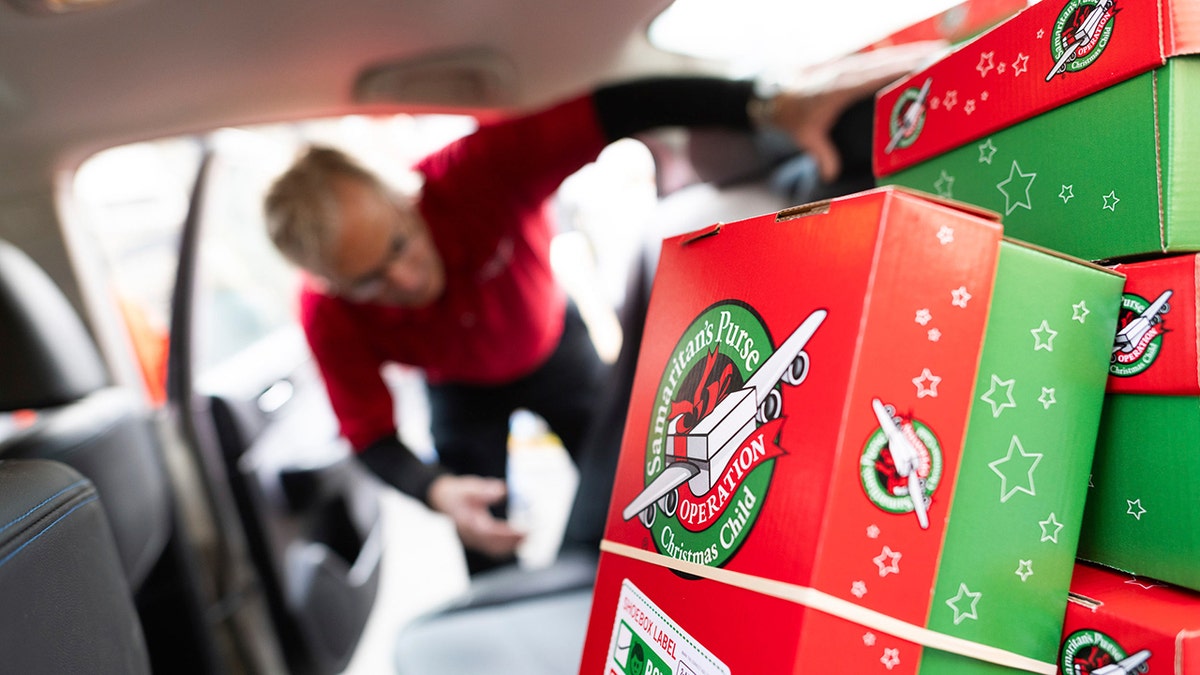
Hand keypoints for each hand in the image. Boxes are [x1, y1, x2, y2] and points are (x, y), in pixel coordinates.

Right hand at [427, 474, 524, 558]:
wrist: (438, 498)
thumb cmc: (454, 493)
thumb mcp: (469, 487)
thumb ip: (486, 490)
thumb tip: (504, 490)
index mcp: (468, 524)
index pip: (492, 533)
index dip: (510, 534)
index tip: (525, 531)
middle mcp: (471, 536)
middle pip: (495, 545)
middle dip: (515, 542)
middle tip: (532, 535)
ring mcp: (472, 540)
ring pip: (494, 549)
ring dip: (511, 546)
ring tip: (528, 538)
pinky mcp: (475, 540)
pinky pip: (492, 548)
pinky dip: (505, 546)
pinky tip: (516, 541)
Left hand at [769, 41, 946, 181]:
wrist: (773, 91)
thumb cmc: (791, 114)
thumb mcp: (804, 135)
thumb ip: (820, 153)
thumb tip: (830, 174)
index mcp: (841, 86)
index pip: (879, 74)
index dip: (904, 68)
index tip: (928, 64)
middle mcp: (849, 71)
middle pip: (890, 60)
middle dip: (920, 57)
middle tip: (950, 55)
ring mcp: (850, 65)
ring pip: (888, 56)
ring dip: (915, 52)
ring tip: (945, 50)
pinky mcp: (851, 66)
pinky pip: (882, 59)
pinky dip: (902, 56)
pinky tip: (921, 54)